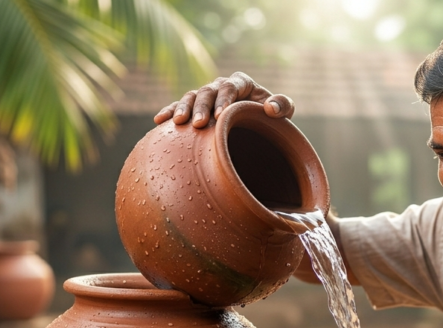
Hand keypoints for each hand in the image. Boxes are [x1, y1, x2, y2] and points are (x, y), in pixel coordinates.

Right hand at [153, 71, 294, 127]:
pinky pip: (179, 107)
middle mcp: (221, 86)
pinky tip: (159, 121)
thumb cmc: (271, 121)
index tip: (220, 116)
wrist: (258, 131)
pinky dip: (169, 112)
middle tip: (198, 124)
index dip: (224, 99)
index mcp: (241, 83)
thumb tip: (271, 108)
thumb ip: (283, 106)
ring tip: (179, 123)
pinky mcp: (194, 108)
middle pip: (207, 91)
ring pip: (191, 97)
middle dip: (201, 106)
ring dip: (183, 108)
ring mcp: (206, 97)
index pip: (230, 86)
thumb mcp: (282, 114)